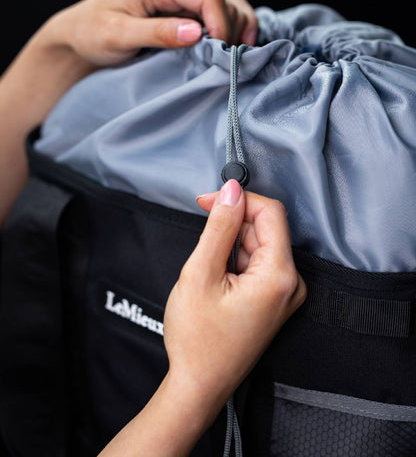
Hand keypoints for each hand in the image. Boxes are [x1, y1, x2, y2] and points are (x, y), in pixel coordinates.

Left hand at [52, 0, 257, 66]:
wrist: (82, 34)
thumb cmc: (93, 33)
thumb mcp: (119, 36)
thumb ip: (157, 33)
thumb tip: (196, 32)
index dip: (221, 25)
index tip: (220, 55)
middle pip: (223, 1)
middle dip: (230, 32)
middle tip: (223, 64)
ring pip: (228, 5)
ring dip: (237, 30)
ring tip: (230, 58)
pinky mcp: (187, 8)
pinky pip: (221, 12)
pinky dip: (233, 29)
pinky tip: (231, 48)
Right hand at [98, 181, 305, 456]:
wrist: (199, 385)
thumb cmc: (197, 338)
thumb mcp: (200, 273)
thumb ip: (219, 227)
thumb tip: (232, 190)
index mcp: (280, 276)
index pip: (270, 212)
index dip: (238, 199)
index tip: (207, 201)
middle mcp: (292, 283)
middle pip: (265, 228)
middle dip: (232, 225)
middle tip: (202, 243)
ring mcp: (285, 293)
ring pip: (259, 245)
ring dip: (231, 245)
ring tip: (208, 272)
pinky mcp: (274, 299)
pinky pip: (258, 263)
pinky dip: (236, 260)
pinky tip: (218, 279)